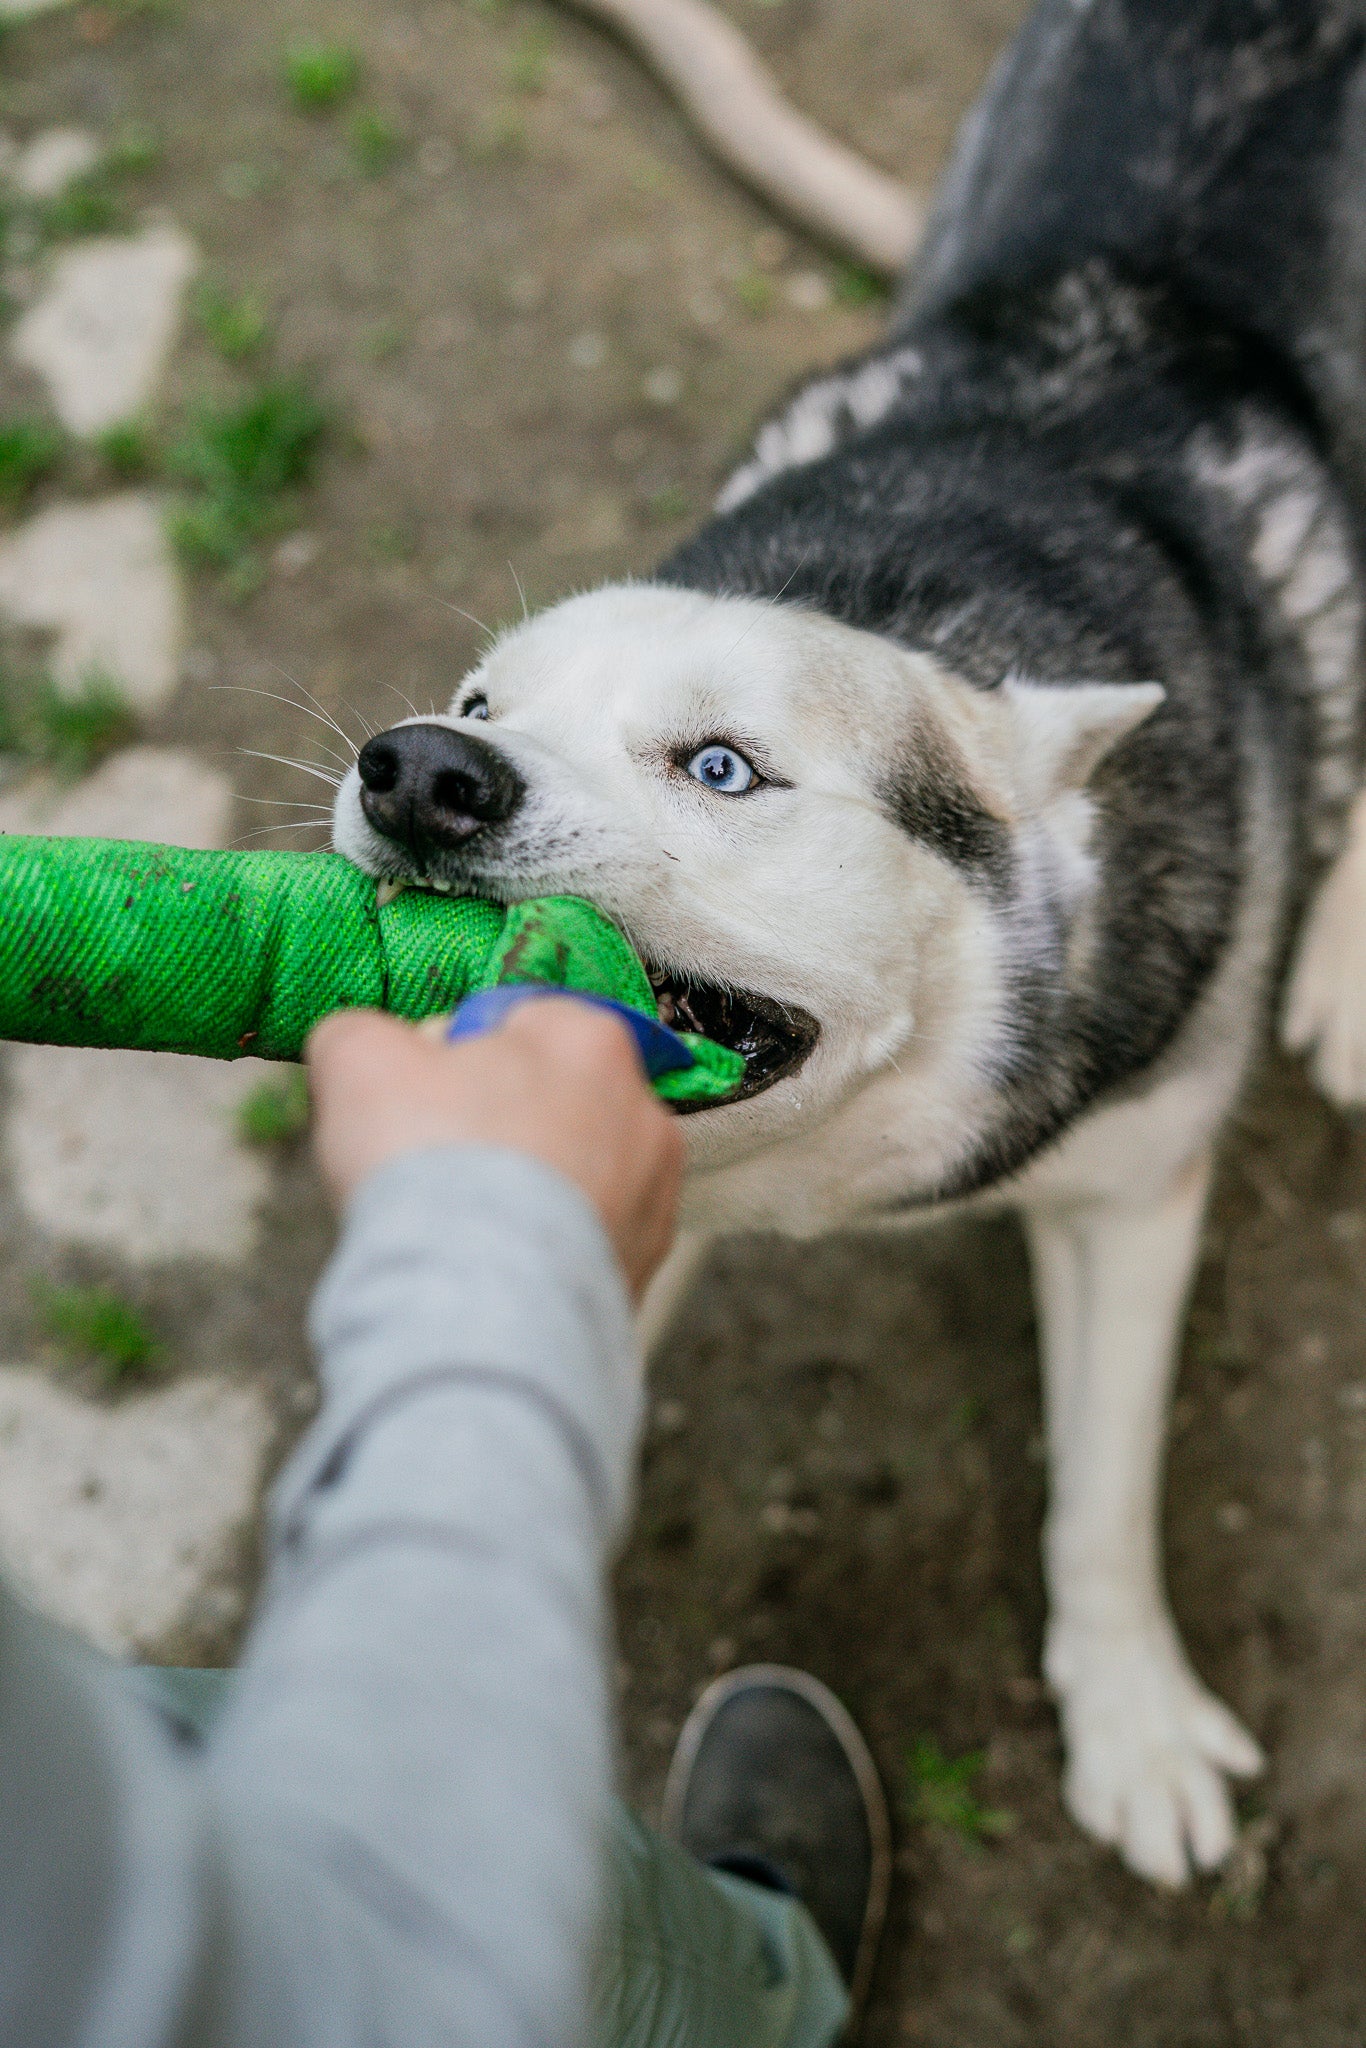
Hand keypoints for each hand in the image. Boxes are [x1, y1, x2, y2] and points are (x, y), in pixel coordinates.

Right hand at [306, 1000, 683, 1300]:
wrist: (481, 1310)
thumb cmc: (433, 1170)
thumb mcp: (360, 1060)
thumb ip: (363, 1034)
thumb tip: (364, 1044)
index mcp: (590, 1040)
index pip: (515, 1024)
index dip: (455, 1059)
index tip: (422, 1098)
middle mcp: (643, 1113)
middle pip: (550, 1100)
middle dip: (497, 1126)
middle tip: (437, 1167)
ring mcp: (654, 1197)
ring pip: (571, 1175)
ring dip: (524, 1192)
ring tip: (465, 1228)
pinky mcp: (643, 1270)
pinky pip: (582, 1243)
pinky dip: (542, 1252)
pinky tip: (496, 1268)